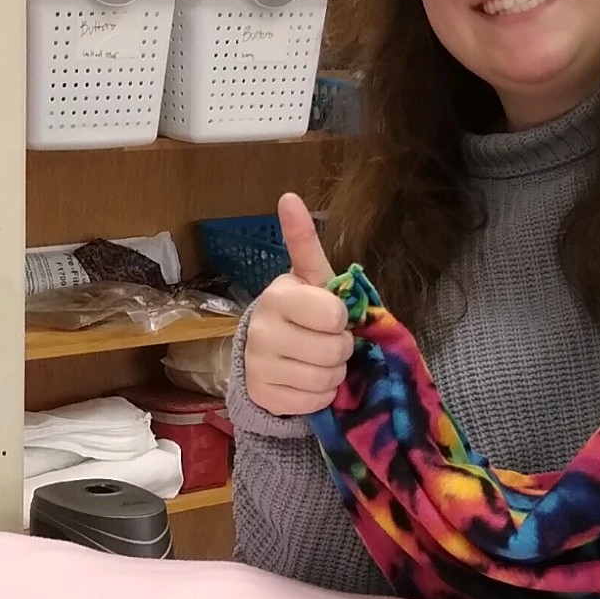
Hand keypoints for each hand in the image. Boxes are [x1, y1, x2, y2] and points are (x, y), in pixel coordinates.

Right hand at [241, 193, 352, 418]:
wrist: (265, 354)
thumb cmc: (300, 312)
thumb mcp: (308, 279)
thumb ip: (304, 242)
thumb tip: (289, 196)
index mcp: (278, 295)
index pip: (333, 314)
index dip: (340, 318)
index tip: (329, 316)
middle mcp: (261, 330)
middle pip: (334, 350)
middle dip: (340, 349)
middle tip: (326, 341)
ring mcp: (259, 365)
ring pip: (325, 378)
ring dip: (332, 373)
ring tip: (318, 361)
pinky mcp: (263, 395)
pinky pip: (314, 402)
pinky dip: (320, 395)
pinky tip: (307, 381)